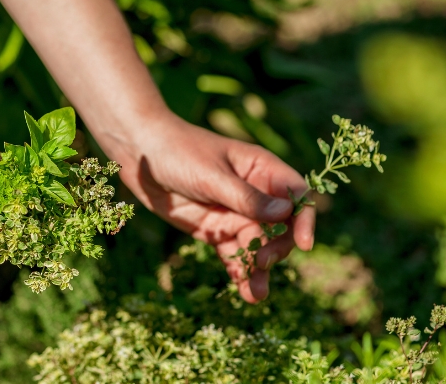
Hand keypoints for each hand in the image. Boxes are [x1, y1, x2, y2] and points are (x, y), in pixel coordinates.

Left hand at [112, 115, 314, 302]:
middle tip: (261, 262)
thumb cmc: (179, 151)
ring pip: (257, 246)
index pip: (296, 195)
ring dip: (259, 269)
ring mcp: (234, 214)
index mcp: (261, 169)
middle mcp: (254, 193)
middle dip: (276, 248)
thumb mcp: (212, 175)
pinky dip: (239, 272)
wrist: (140, 153)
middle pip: (280, 228)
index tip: (304, 244)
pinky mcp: (214, 230)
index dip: (304, 219)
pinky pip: (233, 254)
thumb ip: (246, 197)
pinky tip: (243, 290)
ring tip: (256, 294)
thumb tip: (285, 214)